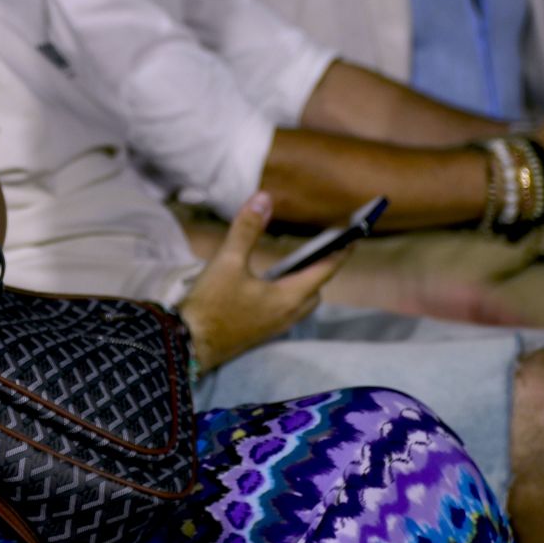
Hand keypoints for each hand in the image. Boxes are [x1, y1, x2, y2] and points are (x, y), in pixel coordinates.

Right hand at [178, 192, 347, 373]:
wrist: (190, 344)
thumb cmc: (212, 303)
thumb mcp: (227, 261)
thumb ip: (247, 229)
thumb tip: (264, 198)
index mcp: (289, 297)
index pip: (325, 271)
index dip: (340, 252)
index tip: (353, 237)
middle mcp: (289, 314)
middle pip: (315, 290)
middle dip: (320, 270)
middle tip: (319, 250)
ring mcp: (275, 327)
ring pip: (301, 303)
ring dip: (302, 285)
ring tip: (291, 266)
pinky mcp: (262, 333)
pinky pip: (286, 311)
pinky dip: (287, 295)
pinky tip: (266, 286)